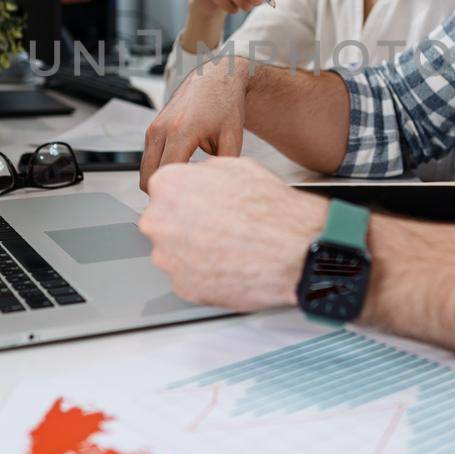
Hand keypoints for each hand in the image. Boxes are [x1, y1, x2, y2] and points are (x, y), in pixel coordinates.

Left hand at [139, 158, 327, 310]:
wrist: (294, 248)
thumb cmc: (271, 210)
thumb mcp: (236, 166)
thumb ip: (204, 172)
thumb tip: (198, 176)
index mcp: (168, 186)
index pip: (164, 192)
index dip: (188, 200)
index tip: (200, 207)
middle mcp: (160, 221)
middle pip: (165, 223)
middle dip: (187, 226)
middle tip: (217, 228)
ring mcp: (168, 257)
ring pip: (175, 253)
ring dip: (195, 252)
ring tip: (228, 248)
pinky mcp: (182, 286)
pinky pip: (188, 278)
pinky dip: (205, 275)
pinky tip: (228, 265)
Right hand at [140, 57, 251, 188]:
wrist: (217, 77)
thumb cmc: (225, 104)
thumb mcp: (232, 137)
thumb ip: (222, 166)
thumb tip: (215, 189)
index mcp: (181, 131)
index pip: (166, 174)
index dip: (175, 193)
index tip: (188, 204)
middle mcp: (162, 129)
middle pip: (149, 176)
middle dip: (164, 191)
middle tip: (185, 201)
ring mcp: (154, 128)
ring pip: (145, 169)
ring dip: (161, 179)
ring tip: (185, 184)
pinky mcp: (153, 128)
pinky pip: (149, 158)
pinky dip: (160, 168)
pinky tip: (183, 169)